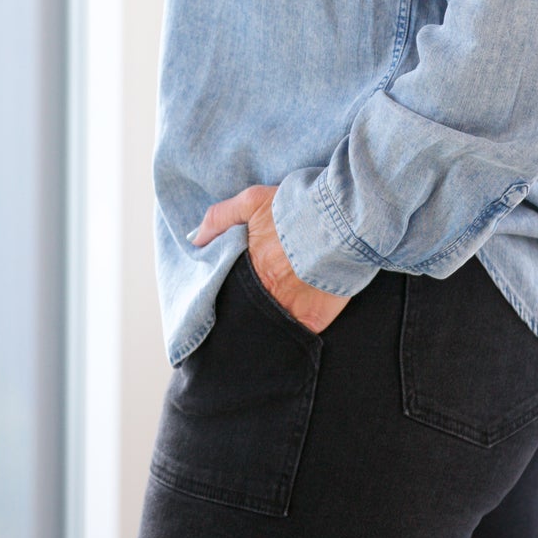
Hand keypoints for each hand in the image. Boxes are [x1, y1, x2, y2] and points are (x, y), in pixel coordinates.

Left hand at [188, 184, 351, 334]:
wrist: (343, 221)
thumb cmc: (298, 209)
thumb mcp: (253, 201)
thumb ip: (219, 218)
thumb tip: (194, 239)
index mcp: (247, 268)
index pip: (224, 289)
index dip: (222, 292)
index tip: (222, 294)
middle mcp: (264, 294)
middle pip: (244, 311)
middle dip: (240, 313)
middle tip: (244, 312)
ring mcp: (288, 310)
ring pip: (267, 326)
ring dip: (265, 325)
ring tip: (263, 327)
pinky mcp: (311, 322)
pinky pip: (295, 336)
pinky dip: (290, 335)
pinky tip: (288, 332)